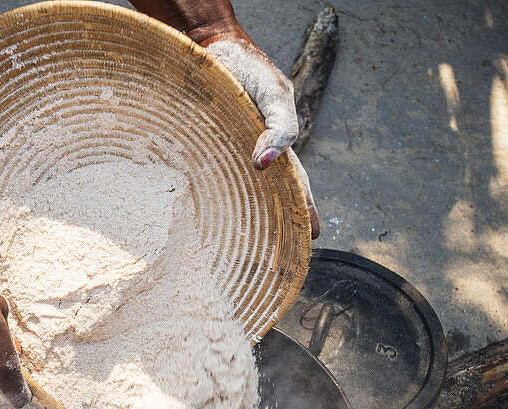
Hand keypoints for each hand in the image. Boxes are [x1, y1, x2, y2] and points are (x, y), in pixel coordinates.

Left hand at [203, 37, 319, 238]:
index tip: (312, 238)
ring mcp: (221, 160)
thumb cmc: (246, 70)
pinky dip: (199, 202)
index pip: (292, 188)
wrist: (208, 47)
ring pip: (229, 198)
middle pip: (262, 201)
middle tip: (274, 263)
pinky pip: (198, 183)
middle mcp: (247, 161)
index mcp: (273, 151)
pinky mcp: (195, 156)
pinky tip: (194, 223)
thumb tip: (264, 164)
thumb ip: (280, 127)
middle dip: (269, 229)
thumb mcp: (275, 95)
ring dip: (231, 224)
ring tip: (235, 256)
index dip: (303, 212)